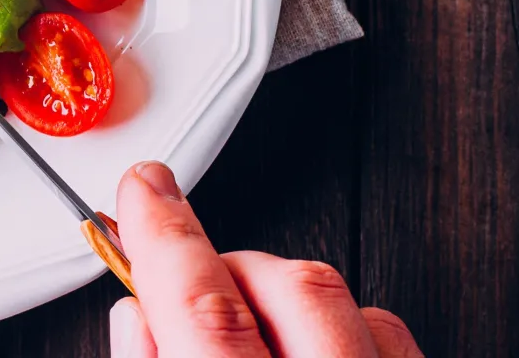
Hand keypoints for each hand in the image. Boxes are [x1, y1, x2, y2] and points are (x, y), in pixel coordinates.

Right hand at [110, 161, 422, 356]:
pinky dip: (343, 322)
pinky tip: (309, 348)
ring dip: (281, 291)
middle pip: (286, 284)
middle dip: (225, 260)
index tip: (144, 187)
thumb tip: (137, 313)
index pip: (201, 306)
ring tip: (247, 327)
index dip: (163, 235)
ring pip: (342, 298)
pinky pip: (391, 335)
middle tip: (187, 272)